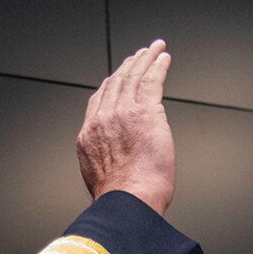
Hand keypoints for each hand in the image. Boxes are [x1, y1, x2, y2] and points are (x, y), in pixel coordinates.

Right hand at [77, 39, 175, 214]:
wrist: (127, 203)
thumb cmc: (120, 202)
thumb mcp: (100, 180)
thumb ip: (107, 163)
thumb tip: (121, 163)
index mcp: (89, 137)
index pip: (98, 101)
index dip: (110, 85)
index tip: (118, 77)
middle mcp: (103, 120)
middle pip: (115, 83)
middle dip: (128, 67)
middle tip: (138, 56)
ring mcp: (123, 113)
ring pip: (133, 77)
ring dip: (144, 60)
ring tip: (153, 50)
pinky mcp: (145, 112)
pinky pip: (151, 80)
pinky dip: (158, 66)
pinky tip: (163, 58)